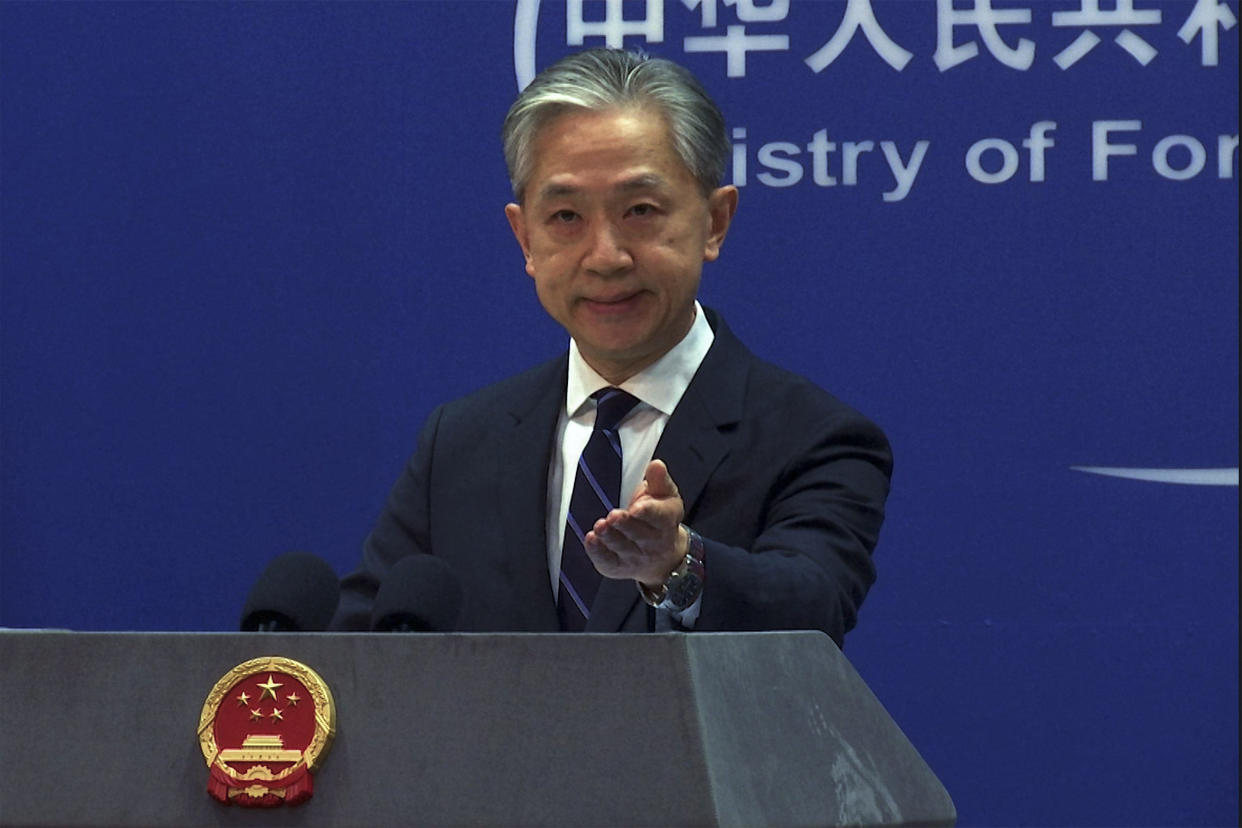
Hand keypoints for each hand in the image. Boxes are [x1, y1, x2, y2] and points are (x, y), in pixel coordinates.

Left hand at [584, 459, 688, 587]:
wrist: (662, 556)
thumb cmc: (660, 518)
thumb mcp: (665, 496)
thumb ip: (659, 480)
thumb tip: (656, 465)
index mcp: (666, 520)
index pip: (659, 516)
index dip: (648, 512)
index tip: (637, 508)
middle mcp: (652, 542)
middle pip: (639, 534)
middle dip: (625, 525)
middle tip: (614, 516)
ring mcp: (635, 557)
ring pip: (621, 548)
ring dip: (610, 537)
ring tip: (600, 526)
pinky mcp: (617, 566)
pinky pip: (607, 561)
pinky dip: (598, 552)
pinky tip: (591, 540)